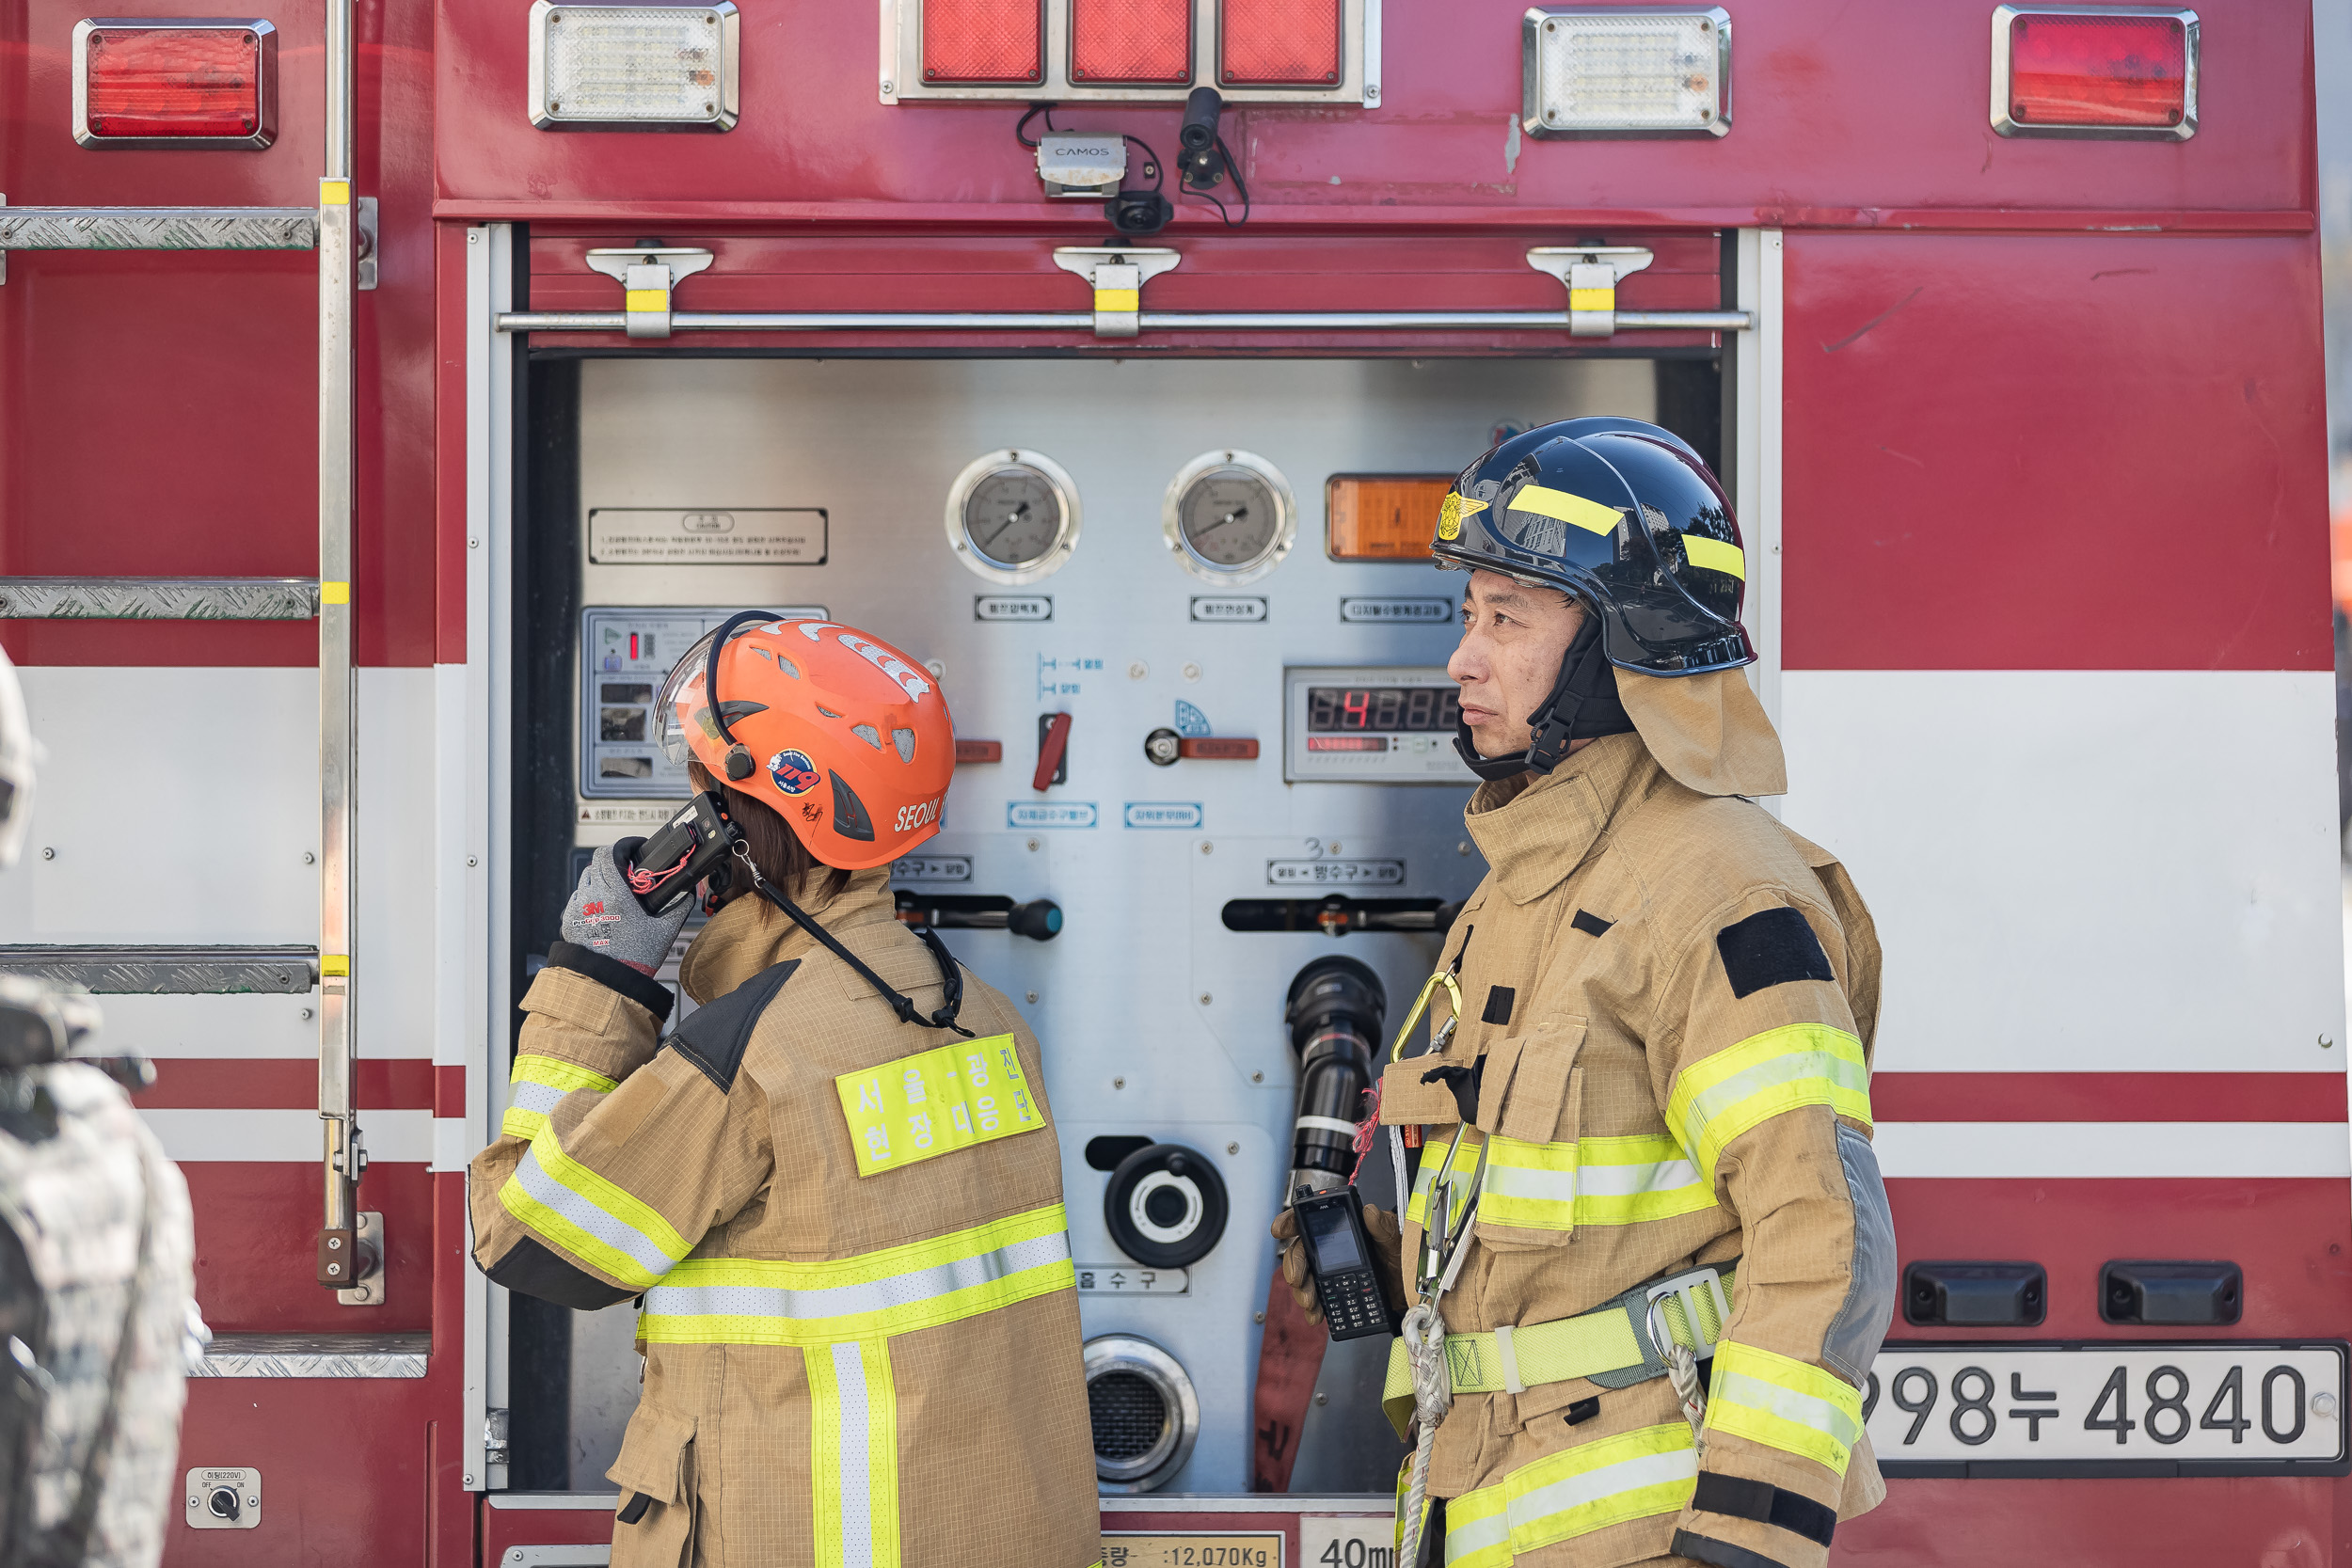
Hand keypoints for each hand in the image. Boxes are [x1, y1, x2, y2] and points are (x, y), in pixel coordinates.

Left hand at [562, 841, 692, 974]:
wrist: (609, 983)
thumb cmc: (635, 959)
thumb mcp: (664, 931)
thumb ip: (679, 908)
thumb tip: (688, 895)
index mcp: (616, 894)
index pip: (610, 852)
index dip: (623, 846)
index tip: (635, 850)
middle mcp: (593, 897)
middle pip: (596, 861)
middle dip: (613, 862)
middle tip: (628, 875)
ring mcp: (578, 908)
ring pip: (585, 879)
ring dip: (600, 880)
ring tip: (616, 896)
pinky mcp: (568, 921)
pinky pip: (577, 899)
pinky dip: (589, 899)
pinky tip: (603, 914)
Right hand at [1271, 1203, 1406, 1324]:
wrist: (1411, 1288)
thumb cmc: (1402, 1257)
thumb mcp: (1395, 1239)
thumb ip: (1382, 1227)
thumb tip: (1369, 1212)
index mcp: (1342, 1229)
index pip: (1311, 1220)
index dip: (1291, 1220)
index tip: (1280, 1230)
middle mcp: (1331, 1248)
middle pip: (1300, 1252)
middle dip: (1294, 1266)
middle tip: (1297, 1279)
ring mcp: (1330, 1271)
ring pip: (1304, 1278)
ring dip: (1301, 1290)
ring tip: (1310, 1301)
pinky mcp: (1334, 1293)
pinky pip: (1317, 1299)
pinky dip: (1313, 1308)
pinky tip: (1316, 1315)